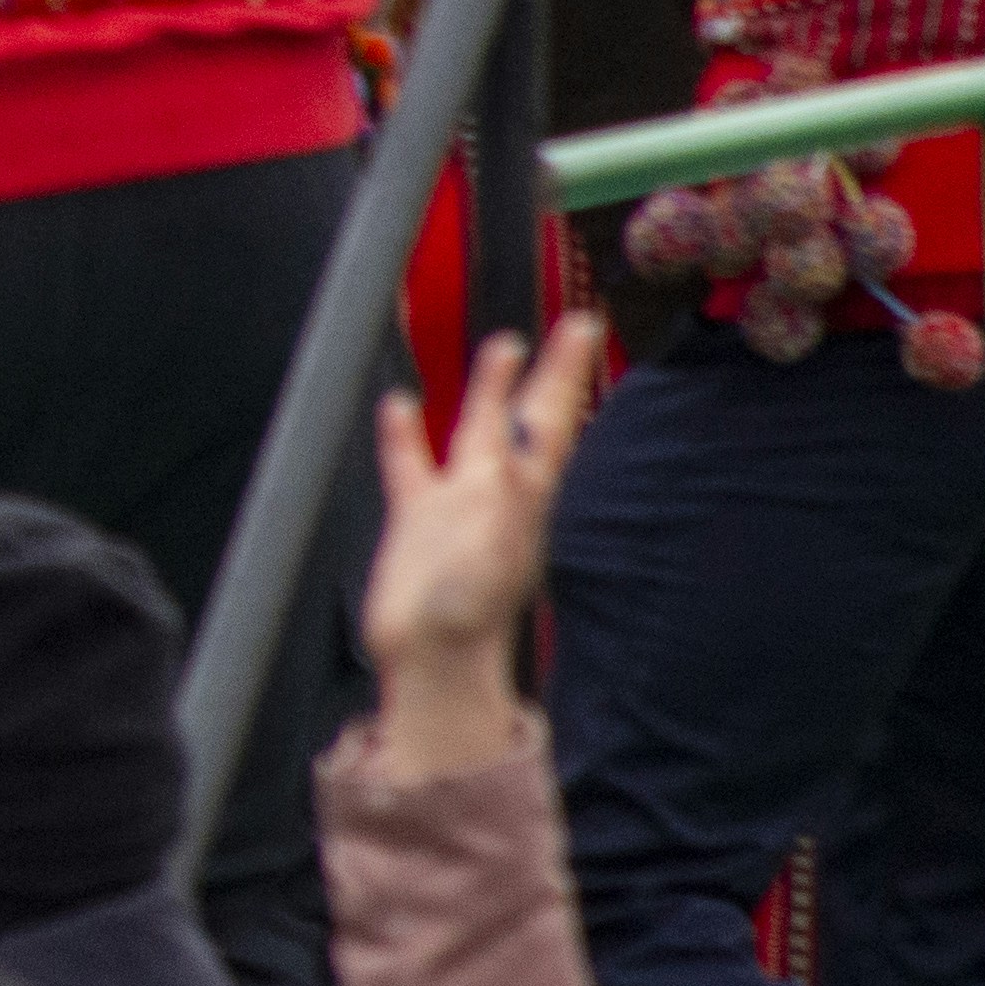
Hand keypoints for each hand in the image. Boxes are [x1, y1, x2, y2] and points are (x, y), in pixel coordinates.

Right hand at [364, 311, 602, 781]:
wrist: (431, 662)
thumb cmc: (464, 618)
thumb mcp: (487, 557)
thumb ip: (497, 507)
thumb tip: (506, 462)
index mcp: (519, 497)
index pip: (547, 421)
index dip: (563, 375)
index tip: (584, 328)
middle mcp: (495, 491)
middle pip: (527, 415)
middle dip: (551, 370)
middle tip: (576, 323)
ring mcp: (455, 503)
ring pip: (473, 428)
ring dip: (486, 387)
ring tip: (502, 343)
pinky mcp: (415, 519)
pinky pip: (411, 463)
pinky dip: (406, 432)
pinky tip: (400, 404)